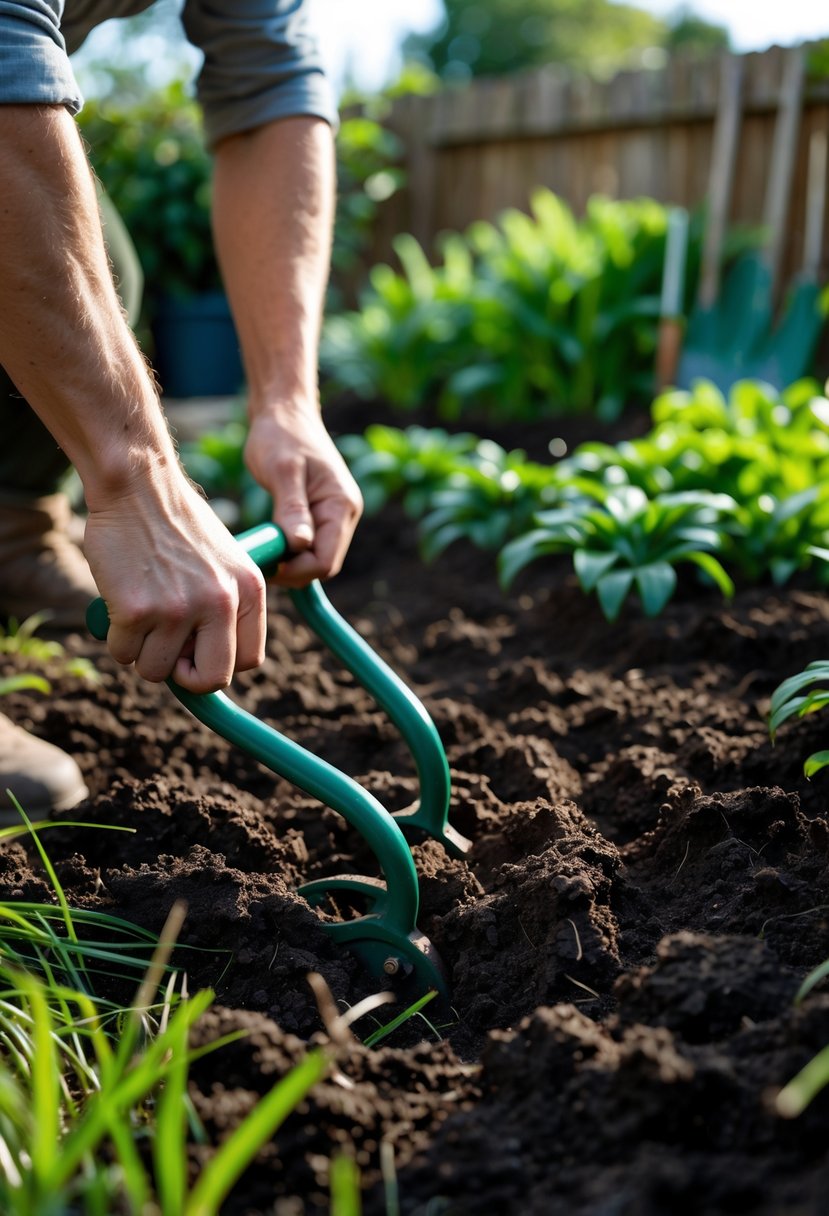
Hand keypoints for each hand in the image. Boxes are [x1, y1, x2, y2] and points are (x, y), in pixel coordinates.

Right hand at [84, 466, 265, 692]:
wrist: (139, 486)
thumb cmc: (178, 524)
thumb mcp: (226, 561)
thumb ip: (227, 607)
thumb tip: (210, 662)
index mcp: (249, 590)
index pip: (251, 660)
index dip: (221, 664)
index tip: (201, 653)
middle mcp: (220, 602)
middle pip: (211, 679)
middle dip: (186, 676)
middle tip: (168, 653)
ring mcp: (178, 609)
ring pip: (156, 671)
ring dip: (143, 651)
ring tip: (141, 614)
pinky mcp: (137, 610)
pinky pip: (123, 653)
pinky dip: (116, 638)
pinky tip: (121, 605)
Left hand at [244, 405, 362, 587]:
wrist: (284, 411)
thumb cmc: (281, 434)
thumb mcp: (283, 470)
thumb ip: (292, 508)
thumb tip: (299, 546)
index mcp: (341, 505)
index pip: (326, 561)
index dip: (297, 571)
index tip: (265, 565)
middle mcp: (344, 514)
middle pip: (323, 564)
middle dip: (293, 570)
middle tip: (260, 560)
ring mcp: (333, 515)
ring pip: (315, 558)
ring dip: (290, 562)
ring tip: (262, 550)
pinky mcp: (320, 515)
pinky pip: (308, 546)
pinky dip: (289, 551)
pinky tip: (269, 544)